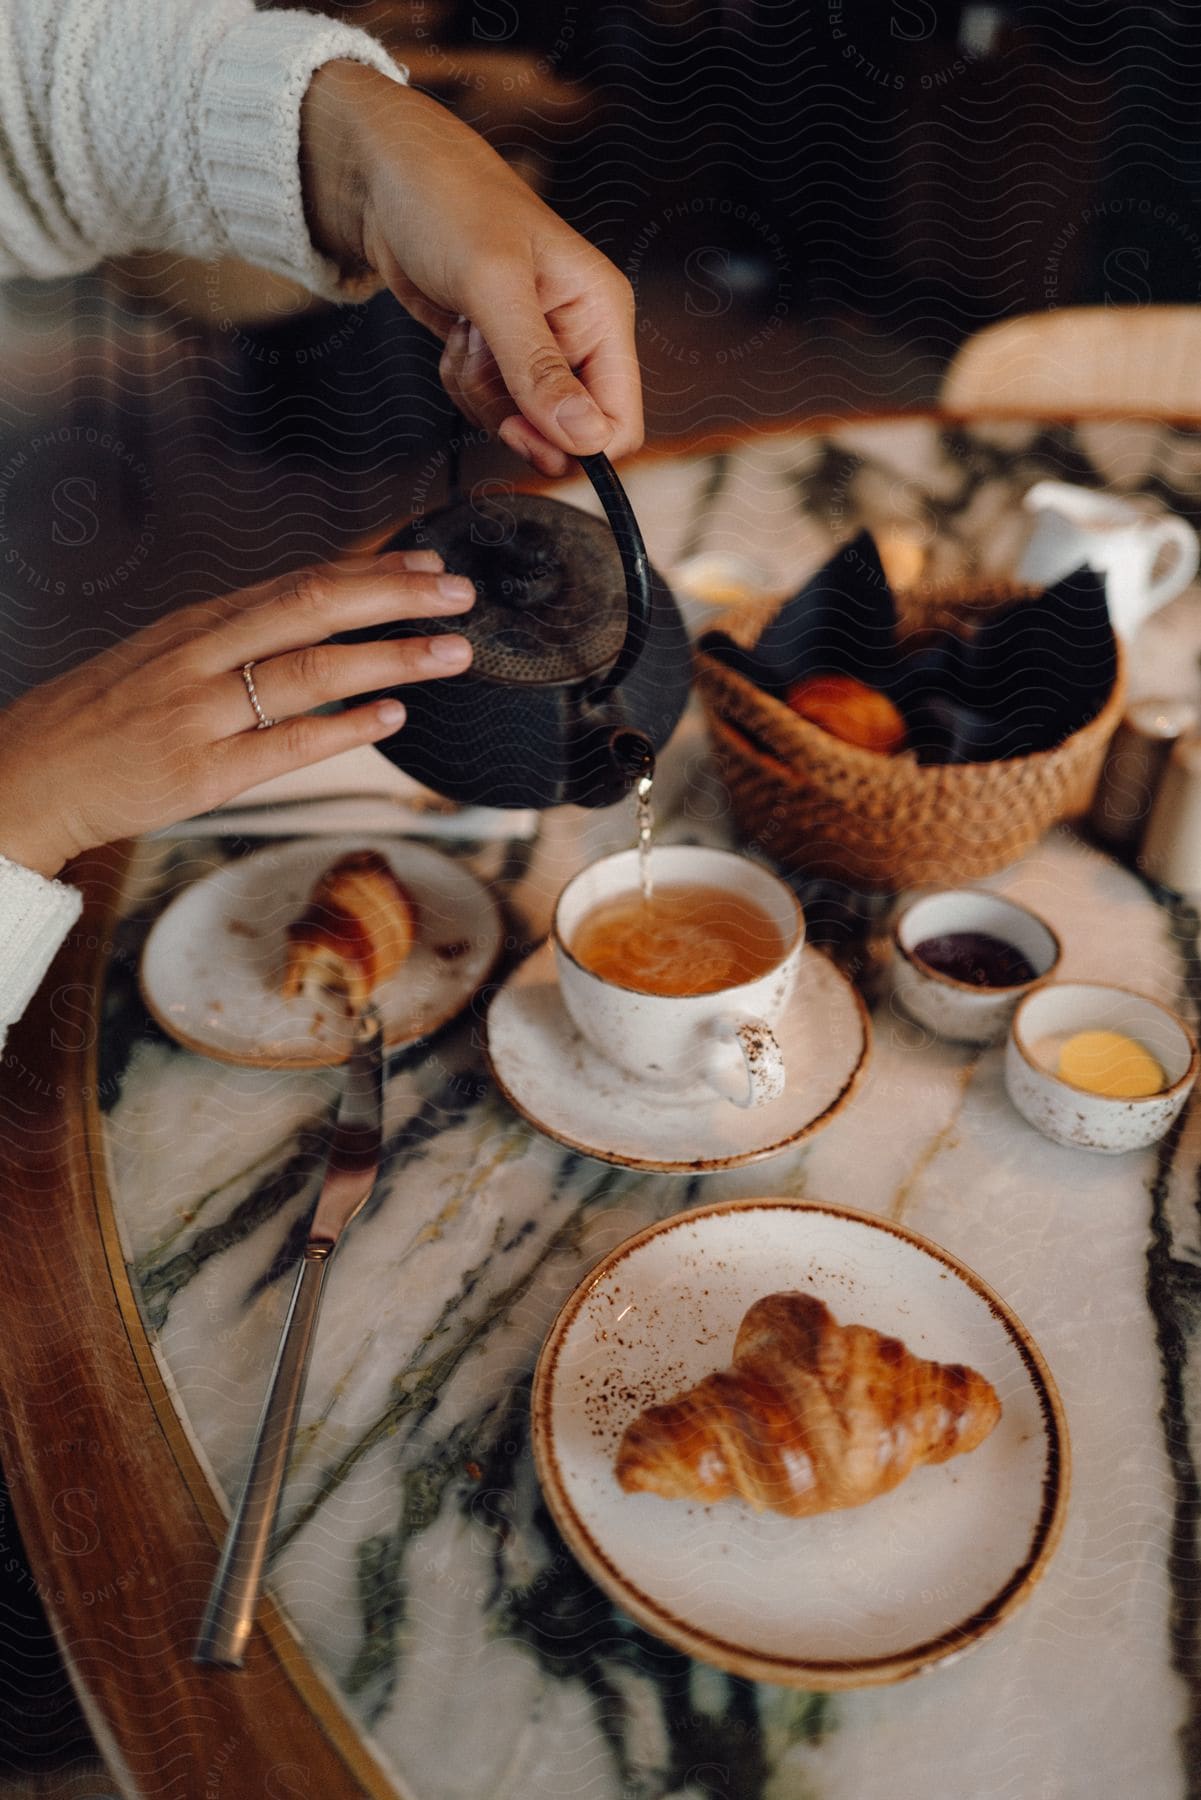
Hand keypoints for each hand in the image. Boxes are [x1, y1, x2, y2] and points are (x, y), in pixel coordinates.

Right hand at [0, 553, 474, 878]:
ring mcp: (203, 712)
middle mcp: (204, 655)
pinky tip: (391, 716)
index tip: (431, 566)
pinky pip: (286, 744)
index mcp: (201, 624)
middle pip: (314, 608)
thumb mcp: (166, 658)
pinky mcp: (202, 772)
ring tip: (451, 651)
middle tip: (462, 595)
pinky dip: (345, 726)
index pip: (301, 583)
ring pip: (311, 670)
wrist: (28, 774)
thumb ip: (238, 641)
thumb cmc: (103, 720)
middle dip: (396, 599)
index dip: (373, 572)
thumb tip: (317, 626)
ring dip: (391, 657)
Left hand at [300, 63, 642, 477]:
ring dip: (482, 391)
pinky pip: (488, 404)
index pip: (618, 419)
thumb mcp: (493, 285)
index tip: (525, 429)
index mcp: (601, 312)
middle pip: (564, 431)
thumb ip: (537, 367)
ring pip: (522, 422)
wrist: (387, 177)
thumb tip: (584, 437)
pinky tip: (457, 333)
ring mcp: (537, 347)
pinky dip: (463, 381)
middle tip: (483, 362)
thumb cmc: (448, 201)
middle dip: (516, 412)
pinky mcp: (499, 354)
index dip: (577, 444)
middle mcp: (578, 334)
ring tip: (468, 330)